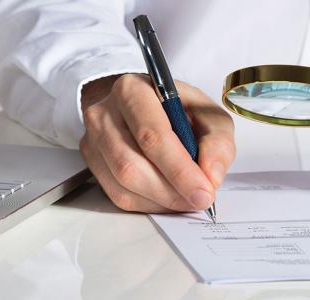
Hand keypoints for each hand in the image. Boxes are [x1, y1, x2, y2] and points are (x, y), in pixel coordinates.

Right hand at [79, 74, 234, 212]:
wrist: (143, 105)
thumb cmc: (176, 108)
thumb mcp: (207, 113)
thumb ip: (217, 140)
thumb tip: (211, 176)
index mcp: (132, 91)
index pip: (151, 136)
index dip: (179, 170)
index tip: (204, 191)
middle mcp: (104, 114)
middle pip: (131, 165)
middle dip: (171, 191)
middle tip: (199, 200)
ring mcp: (93, 140)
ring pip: (122, 184)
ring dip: (161, 200)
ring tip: (187, 199)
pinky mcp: (92, 163)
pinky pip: (118, 195)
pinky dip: (149, 204)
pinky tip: (168, 198)